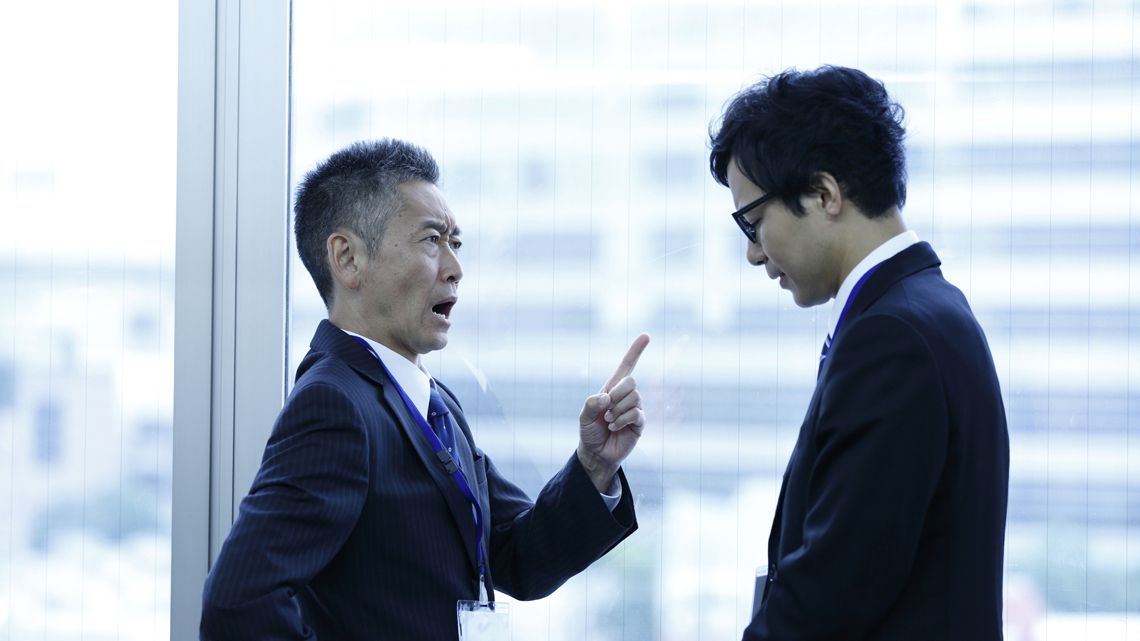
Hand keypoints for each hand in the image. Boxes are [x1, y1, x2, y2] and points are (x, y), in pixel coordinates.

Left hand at [577, 333, 649, 491]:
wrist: (597, 453)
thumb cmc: (590, 432)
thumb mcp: (584, 417)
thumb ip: (591, 404)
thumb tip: (607, 397)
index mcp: (612, 389)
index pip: (627, 366)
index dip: (636, 351)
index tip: (647, 336)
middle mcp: (625, 396)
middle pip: (631, 381)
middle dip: (617, 393)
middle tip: (607, 408)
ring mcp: (635, 408)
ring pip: (634, 398)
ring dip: (618, 410)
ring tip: (609, 421)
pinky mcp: (639, 422)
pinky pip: (636, 413)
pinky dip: (622, 420)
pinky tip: (615, 427)